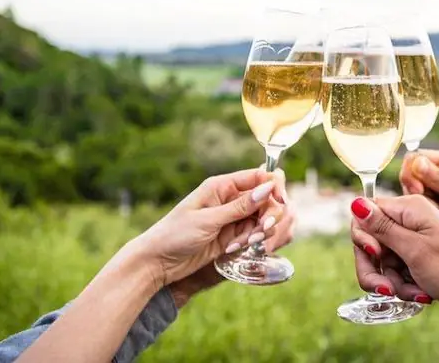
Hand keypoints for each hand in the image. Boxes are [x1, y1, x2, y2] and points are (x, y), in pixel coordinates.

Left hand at [168, 183, 296, 307]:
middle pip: (266, 199)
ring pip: (263, 219)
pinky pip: (254, 235)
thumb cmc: (175, 234)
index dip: (273, 187)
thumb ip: (240, 206)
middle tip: (260, 231)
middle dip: (269, 216)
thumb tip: (268, 186)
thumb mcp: (208, 219)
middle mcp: (230, 199)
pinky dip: (251, 243)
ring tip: (242, 244)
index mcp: (221, 186)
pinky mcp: (233, 236)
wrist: (158, 262)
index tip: (280, 203)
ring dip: (259, 232)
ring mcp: (233, 218)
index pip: (259, 177)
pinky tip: (232, 250)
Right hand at [350, 195, 438, 306]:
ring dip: (393, 281)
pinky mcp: (420, 252)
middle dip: (376, 270)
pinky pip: (398, 268)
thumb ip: (382, 227)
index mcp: (410, 207)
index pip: (365, 215)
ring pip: (384, 261)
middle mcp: (410, 218)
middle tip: (389, 290)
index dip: (364, 240)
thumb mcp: (414, 249)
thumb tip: (355, 203)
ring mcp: (415, 236)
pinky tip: (421, 293)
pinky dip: (405, 283)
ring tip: (415, 293)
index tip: (378, 258)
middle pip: (371, 242)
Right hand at [400, 150, 438, 238]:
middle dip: (422, 197)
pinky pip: (428, 205)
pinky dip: (437, 214)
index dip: (410, 176)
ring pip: (418, 195)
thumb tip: (415, 161)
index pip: (412, 159)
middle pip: (412, 179)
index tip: (419, 193)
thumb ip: (437, 179)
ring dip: (431, 208)